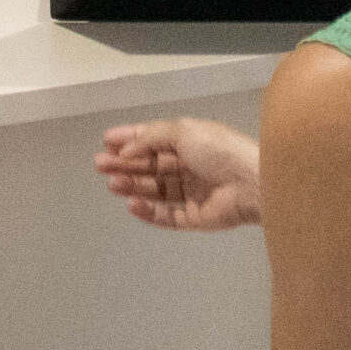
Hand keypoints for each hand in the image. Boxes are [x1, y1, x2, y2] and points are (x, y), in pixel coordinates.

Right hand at [95, 119, 260, 231]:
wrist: (251, 183)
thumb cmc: (219, 151)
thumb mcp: (184, 131)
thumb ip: (152, 138)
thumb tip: (128, 149)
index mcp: (190, 141)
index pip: (155, 139)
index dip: (130, 139)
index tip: (106, 141)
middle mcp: (190, 166)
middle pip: (151, 166)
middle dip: (125, 163)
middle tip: (99, 164)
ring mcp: (191, 193)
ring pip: (155, 190)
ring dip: (132, 185)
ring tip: (112, 183)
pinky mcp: (193, 218)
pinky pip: (165, 216)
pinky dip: (147, 211)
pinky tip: (131, 203)